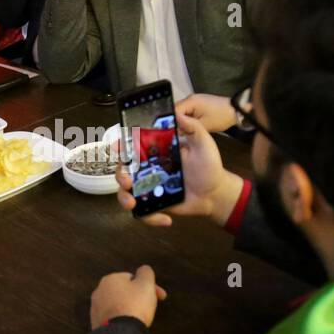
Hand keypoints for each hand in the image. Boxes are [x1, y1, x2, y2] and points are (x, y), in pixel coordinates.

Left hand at [89, 265, 166, 329]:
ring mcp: (95, 308)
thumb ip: (146, 272)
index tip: (160, 297)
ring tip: (140, 317)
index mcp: (110, 278)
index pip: (133, 278)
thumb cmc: (134, 306)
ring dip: (129, 308)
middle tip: (150, 307)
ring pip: (118, 305)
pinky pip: (112, 317)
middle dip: (138, 297)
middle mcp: (99, 291)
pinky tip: (129, 325)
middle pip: (124, 292)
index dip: (149, 286)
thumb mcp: (146, 284)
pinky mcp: (95, 322)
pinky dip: (121, 319)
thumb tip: (144, 269)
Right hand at [115, 112, 244, 227]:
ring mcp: (150, 188)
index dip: (120, 147)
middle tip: (127, 181)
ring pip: (126, 193)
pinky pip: (143, 213)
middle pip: (123, 171)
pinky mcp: (155, 204)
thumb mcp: (203, 142)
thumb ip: (192, 127)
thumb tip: (176, 113)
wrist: (217, 193)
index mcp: (156, 152)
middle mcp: (149, 169)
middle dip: (119, 175)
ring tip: (132, 204)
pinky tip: (167, 220)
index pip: (132, 147)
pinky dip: (151, 218)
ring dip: (124, 199)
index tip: (116, 148)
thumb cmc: (209, 166)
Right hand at [177, 93, 236, 132]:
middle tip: (178, 133)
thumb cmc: (221, 116)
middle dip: (176, 122)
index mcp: (190, 101)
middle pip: (175, 111)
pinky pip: (187, 112)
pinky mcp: (197, 104)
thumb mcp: (204, 125)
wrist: (235, 110)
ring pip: (181, 112)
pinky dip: (187, 119)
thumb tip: (176, 129)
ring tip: (185, 131)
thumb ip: (188, 127)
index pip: (173, 111)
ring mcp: (193, 100)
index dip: (171, 122)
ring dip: (182, 121)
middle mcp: (189, 99)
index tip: (172, 132)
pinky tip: (191, 126)